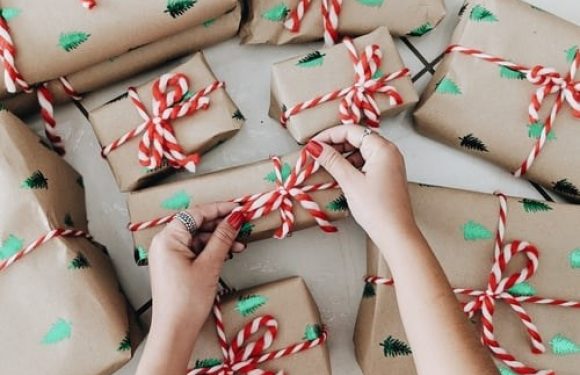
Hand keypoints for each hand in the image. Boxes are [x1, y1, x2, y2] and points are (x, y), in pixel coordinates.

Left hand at [137, 202, 245, 374]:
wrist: (175, 330)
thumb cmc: (187, 300)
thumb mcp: (209, 265)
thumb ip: (223, 238)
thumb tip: (234, 218)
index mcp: (168, 238)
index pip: (196, 213)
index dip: (219, 208)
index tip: (238, 208)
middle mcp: (165, 243)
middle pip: (196, 224)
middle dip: (221, 225)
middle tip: (242, 224)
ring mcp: (169, 255)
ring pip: (198, 238)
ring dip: (219, 239)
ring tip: (239, 244)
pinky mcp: (175, 266)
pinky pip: (195, 250)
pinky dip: (211, 250)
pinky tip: (228, 253)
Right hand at [306, 125, 416, 245]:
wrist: (396, 233)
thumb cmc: (377, 208)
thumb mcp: (350, 182)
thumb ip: (332, 161)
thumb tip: (315, 147)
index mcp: (383, 148)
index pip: (352, 131)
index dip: (329, 135)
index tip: (312, 144)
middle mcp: (389, 152)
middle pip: (357, 138)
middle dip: (335, 145)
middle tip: (316, 154)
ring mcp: (389, 164)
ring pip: (360, 151)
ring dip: (342, 156)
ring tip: (325, 166)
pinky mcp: (386, 176)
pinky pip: (365, 163)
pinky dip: (351, 166)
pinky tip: (339, 174)